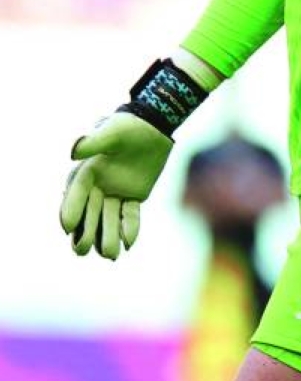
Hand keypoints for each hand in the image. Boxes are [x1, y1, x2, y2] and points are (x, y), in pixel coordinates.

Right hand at [60, 112, 172, 259]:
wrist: (154, 126)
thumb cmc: (129, 126)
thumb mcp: (112, 131)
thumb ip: (93, 142)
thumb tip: (73, 152)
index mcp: (88, 171)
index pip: (77, 193)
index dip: (71, 209)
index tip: (67, 227)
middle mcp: (99, 185)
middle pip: (89, 213)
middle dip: (85, 232)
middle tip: (82, 250)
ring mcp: (116, 192)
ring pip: (109, 218)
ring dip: (108, 236)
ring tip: (110, 254)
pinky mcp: (134, 196)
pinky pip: (130, 215)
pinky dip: (130, 228)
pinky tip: (130, 243)